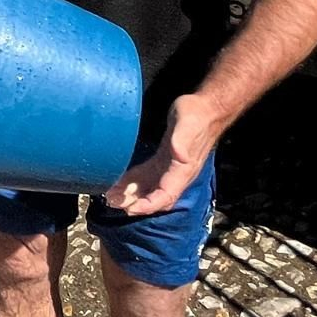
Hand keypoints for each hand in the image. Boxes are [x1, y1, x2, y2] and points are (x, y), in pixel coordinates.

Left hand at [104, 94, 224, 215]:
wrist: (206, 108)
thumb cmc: (197, 116)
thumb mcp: (187, 125)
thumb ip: (182, 141)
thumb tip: (180, 157)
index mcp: (183, 170)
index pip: (166, 196)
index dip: (149, 205)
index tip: (130, 208)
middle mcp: (176, 174)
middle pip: (155, 197)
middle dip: (135, 203)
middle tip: (112, 203)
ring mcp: (169, 167)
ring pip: (149, 188)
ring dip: (131, 194)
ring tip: (110, 196)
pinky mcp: (163, 159)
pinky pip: (147, 175)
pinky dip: (133, 181)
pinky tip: (119, 183)